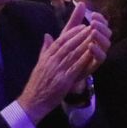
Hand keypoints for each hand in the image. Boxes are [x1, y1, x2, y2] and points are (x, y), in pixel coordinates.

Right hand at [18, 4, 109, 119]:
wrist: (32, 101)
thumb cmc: (37, 84)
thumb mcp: (39, 64)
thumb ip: (45, 49)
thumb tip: (47, 35)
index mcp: (46, 57)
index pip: (60, 41)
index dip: (71, 32)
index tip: (81, 26)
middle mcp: (51, 61)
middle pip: (68, 45)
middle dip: (80, 35)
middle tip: (92, 27)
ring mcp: (57, 70)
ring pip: (72, 54)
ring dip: (84, 44)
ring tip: (94, 37)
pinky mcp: (63, 80)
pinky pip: (75, 67)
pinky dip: (84, 59)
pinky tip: (91, 53)